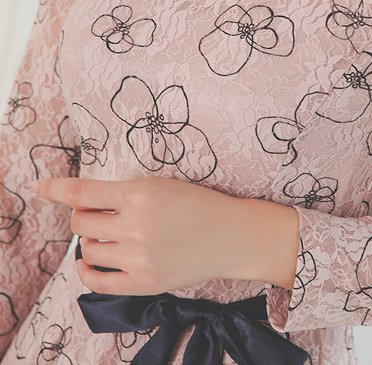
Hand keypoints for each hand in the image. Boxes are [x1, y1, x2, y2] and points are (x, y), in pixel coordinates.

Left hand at [30, 175, 250, 295]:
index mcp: (141, 193)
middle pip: (81, 222)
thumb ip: (125, 193)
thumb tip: (86, 204)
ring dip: (93, 240)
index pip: (84, 191)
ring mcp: (139, 257)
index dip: (57, 188)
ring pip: (88, 249)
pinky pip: (98, 280)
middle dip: (83, 216)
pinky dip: (86, 269)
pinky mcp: (145, 282)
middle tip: (98, 215)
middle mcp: (136, 224)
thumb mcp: (163, 185)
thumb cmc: (200, 205)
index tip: (41, 187)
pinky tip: (90, 261)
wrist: (233, 236)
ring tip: (112, 236)